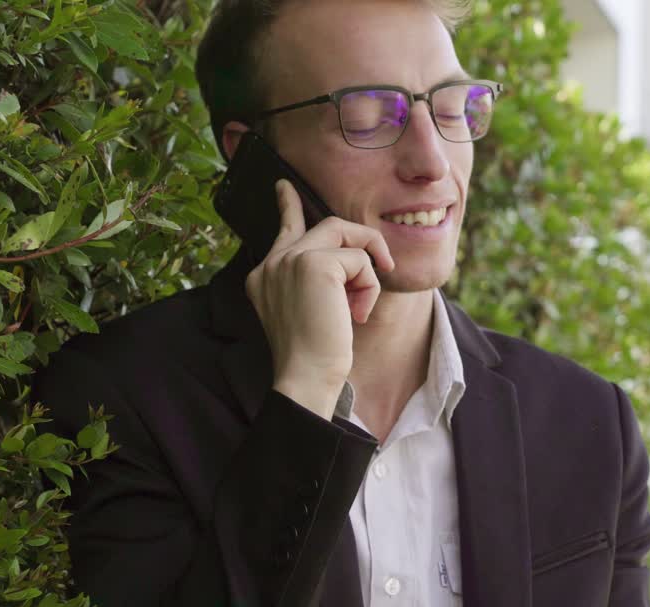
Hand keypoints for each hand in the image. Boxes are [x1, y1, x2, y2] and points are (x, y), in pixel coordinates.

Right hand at [244, 178, 395, 417]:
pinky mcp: (314, 264)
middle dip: (362, 241)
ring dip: (367, 272)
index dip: (288, 206)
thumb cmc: (314, 355)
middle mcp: (272, 263)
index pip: (283, 229)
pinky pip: (361, 261)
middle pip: (328, 226)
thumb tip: (354, 259)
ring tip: (360, 306)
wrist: (305, 378)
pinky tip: (356, 313)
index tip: (284, 186)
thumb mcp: (313, 311)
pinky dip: (369, 287)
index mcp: (265, 275)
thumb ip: (319, 281)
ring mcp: (290, 260)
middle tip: (385, 262)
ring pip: (346, 237)